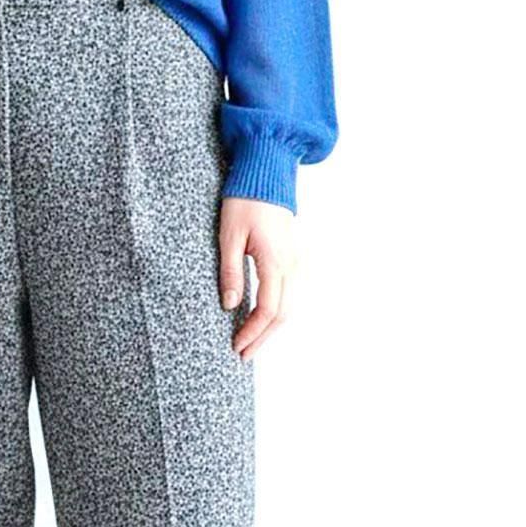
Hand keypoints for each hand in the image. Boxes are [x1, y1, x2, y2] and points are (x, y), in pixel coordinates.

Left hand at [218, 197, 296, 360]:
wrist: (266, 174)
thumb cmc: (245, 200)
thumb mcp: (229, 236)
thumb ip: (231, 271)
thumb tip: (230, 305)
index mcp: (275, 261)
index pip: (268, 310)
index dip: (253, 332)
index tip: (236, 346)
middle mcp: (292, 264)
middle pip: (283, 314)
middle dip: (263, 337)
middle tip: (243, 353)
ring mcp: (296, 260)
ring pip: (289, 305)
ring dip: (271, 326)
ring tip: (250, 339)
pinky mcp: (294, 255)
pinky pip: (290, 291)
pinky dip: (277, 309)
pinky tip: (261, 314)